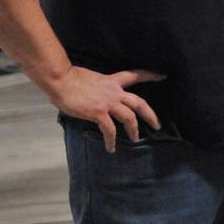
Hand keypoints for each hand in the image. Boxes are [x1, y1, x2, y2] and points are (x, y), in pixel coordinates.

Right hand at [48, 66, 164, 152]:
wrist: (61, 80)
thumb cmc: (70, 78)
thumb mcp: (91, 79)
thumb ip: (99, 88)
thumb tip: (95, 96)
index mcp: (112, 81)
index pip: (135, 75)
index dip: (150, 75)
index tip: (162, 77)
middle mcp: (114, 91)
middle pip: (139, 102)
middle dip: (150, 114)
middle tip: (157, 125)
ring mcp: (108, 102)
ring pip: (129, 117)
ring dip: (133, 130)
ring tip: (135, 139)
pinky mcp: (98, 112)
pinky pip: (109, 130)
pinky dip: (111, 140)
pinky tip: (111, 148)